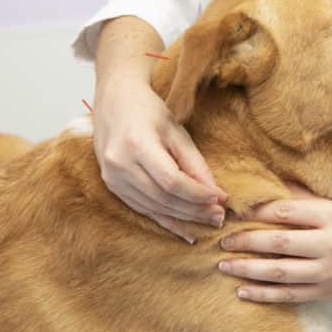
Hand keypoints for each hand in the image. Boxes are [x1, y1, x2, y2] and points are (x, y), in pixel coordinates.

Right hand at [93, 76, 227, 243]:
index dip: (198, 194)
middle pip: (163, 198)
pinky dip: (165, 221)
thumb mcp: (177, 131)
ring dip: (183, 218)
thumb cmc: (148, 110)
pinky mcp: (111, 185)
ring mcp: (112, 177)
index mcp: (137, 144)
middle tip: (220, 216)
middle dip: (194, 210)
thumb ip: (195, 164)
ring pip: (153, 208)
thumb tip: (216, 195)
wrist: (114, 100)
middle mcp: (119, 164)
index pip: (172, 181)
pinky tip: (185, 231)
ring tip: (208, 221)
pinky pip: (141, 209)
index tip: (220, 199)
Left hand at [216, 186, 331, 302]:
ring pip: (280, 271)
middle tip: (222, 240)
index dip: (256, 212)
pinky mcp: (326, 293)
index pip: (287, 211)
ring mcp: (329, 272)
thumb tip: (266, 188)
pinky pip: (289, 295)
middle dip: (246, 241)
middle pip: (280, 242)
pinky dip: (264, 294)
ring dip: (248, 269)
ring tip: (225, 264)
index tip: (234, 212)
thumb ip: (305, 200)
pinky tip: (243, 291)